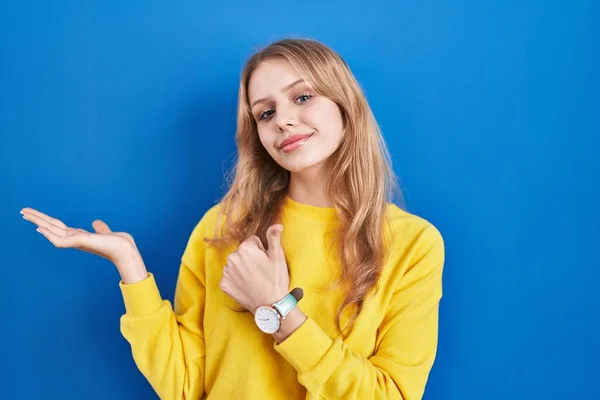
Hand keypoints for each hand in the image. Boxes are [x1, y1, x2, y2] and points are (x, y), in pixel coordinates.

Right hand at [20, 207, 147, 282]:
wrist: (126, 249)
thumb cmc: (118, 244)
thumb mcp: (107, 232)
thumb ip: (100, 228)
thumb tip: (96, 222)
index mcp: (79, 236)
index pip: (58, 227)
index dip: (46, 221)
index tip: (36, 216)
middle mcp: (75, 239)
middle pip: (51, 227)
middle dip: (37, 219)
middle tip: (22, 211)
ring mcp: (76, 241)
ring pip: (52, 231)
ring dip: (38, 222)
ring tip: (25, 215)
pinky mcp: (80, 242)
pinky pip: (60, 240)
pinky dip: (49, 235)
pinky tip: (40, 228)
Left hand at [219, 224, 288, 312]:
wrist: (270, 305)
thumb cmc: (276, 280)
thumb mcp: (278, 257)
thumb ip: (274, 237)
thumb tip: (277, 224)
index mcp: (246, 248)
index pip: (252, 242)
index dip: (261, 250)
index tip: (265, 261)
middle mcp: (232, 257)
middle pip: (242, 252)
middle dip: (250, 258)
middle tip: (261, 271)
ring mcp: (227, 272)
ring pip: (235, 263)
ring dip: (242, 268)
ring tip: (254, 279)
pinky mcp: (224, 284)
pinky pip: (229, 276)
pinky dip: (236, 280)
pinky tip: (246, 285)